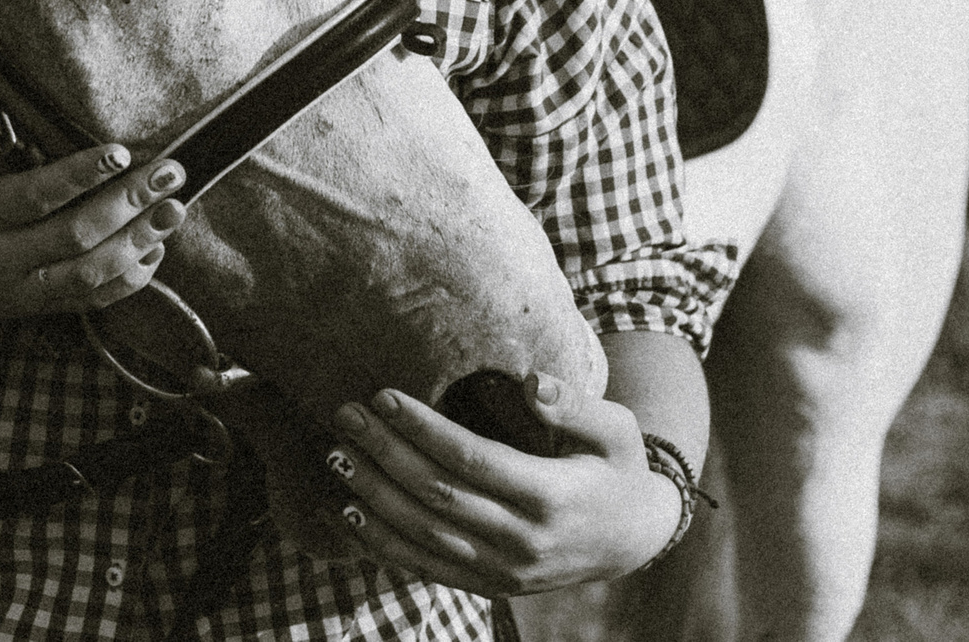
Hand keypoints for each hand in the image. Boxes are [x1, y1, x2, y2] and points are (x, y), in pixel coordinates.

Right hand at [0, 132, 186, 335]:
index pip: (32, 197)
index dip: (78, 175)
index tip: (118, 151)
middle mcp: (1, 259)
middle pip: (74, 235)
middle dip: (128, 204)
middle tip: (171, 173)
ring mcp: (22, 290)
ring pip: (89, 274)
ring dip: (139, 243)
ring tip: (174, 210)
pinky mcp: (38, 309)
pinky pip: (89, 302)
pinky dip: (128, 281)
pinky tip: (157, 251)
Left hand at [321, 377, 680, 596]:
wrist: (633, 540)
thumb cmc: (617, 467)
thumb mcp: (616, 429)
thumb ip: (575, 403)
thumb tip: (531, 381)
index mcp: (552, 496)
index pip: (472, 460)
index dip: (423, 429)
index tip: (384, 396)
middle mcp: (524, 542)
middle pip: (438, 497)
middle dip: (384, 454)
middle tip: (344, 415)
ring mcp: (505, 572)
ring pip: (424, 536)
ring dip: (372, 497)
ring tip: (335, 455)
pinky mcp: (490, 587)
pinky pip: (426, 569)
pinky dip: (382, 544)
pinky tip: (349, 511)